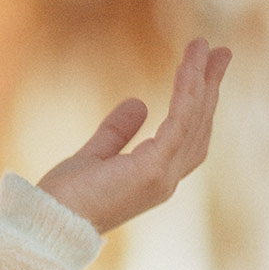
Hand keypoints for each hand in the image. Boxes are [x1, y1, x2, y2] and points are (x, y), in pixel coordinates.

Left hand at [36, 37, 231, 234]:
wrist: (47, 221)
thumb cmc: (64, 198)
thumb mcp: (92, 156)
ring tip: (204, 48)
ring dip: (201, 82)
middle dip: (210, 87)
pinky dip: (185, 95)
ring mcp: (163, 176)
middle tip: (220, 51)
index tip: (203, 71)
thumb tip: (138, 102)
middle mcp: (166, 178)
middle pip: (199, 125)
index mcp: (154, 177)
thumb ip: (116, 132)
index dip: (198, 105)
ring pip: (193, 120)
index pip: (187, 136)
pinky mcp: (153, 170)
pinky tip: (188, 70)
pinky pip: (178, 124)